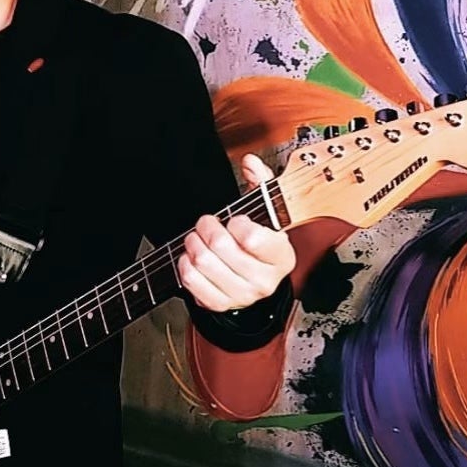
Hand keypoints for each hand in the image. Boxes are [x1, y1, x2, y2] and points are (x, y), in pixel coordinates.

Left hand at [177, 153, 294, 312]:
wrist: (255, 281)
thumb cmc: (259, 246)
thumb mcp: (266, 216)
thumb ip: (260, 184)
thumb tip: (251, 163)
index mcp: (280, 256)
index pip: (252, 237)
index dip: (237, 223)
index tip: (236, 221)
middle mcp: (263, 280)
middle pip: (221, 246)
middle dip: (208, 227)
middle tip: (208, 223)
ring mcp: (241, 294)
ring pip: (203, 261)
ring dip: (194, 243)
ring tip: (198, 238)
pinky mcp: (219, 303)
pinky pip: (191, 280)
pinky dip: (185, 264)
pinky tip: (192, 257)